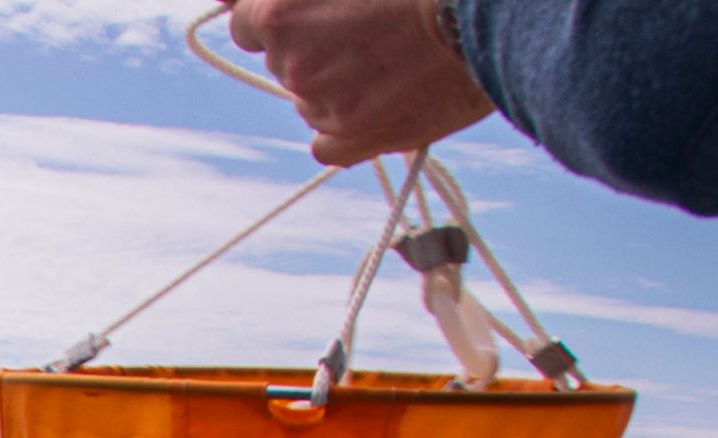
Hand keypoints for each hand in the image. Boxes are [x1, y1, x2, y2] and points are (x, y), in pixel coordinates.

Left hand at [226, 0, 496, 165]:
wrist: (486, 17)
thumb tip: (230, 1)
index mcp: (281, 13)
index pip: (247, 23)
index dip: (277, 17)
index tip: (302, 15)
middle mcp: (292, 62)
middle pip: (283, 62)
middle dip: (315, 48)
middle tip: (369, 29)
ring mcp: (320, 104)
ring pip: (308, 98)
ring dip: (336, 83)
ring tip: (392, 58)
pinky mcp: (352, 139)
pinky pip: (326, 143)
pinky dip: (345, 128)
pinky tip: (379, 104)